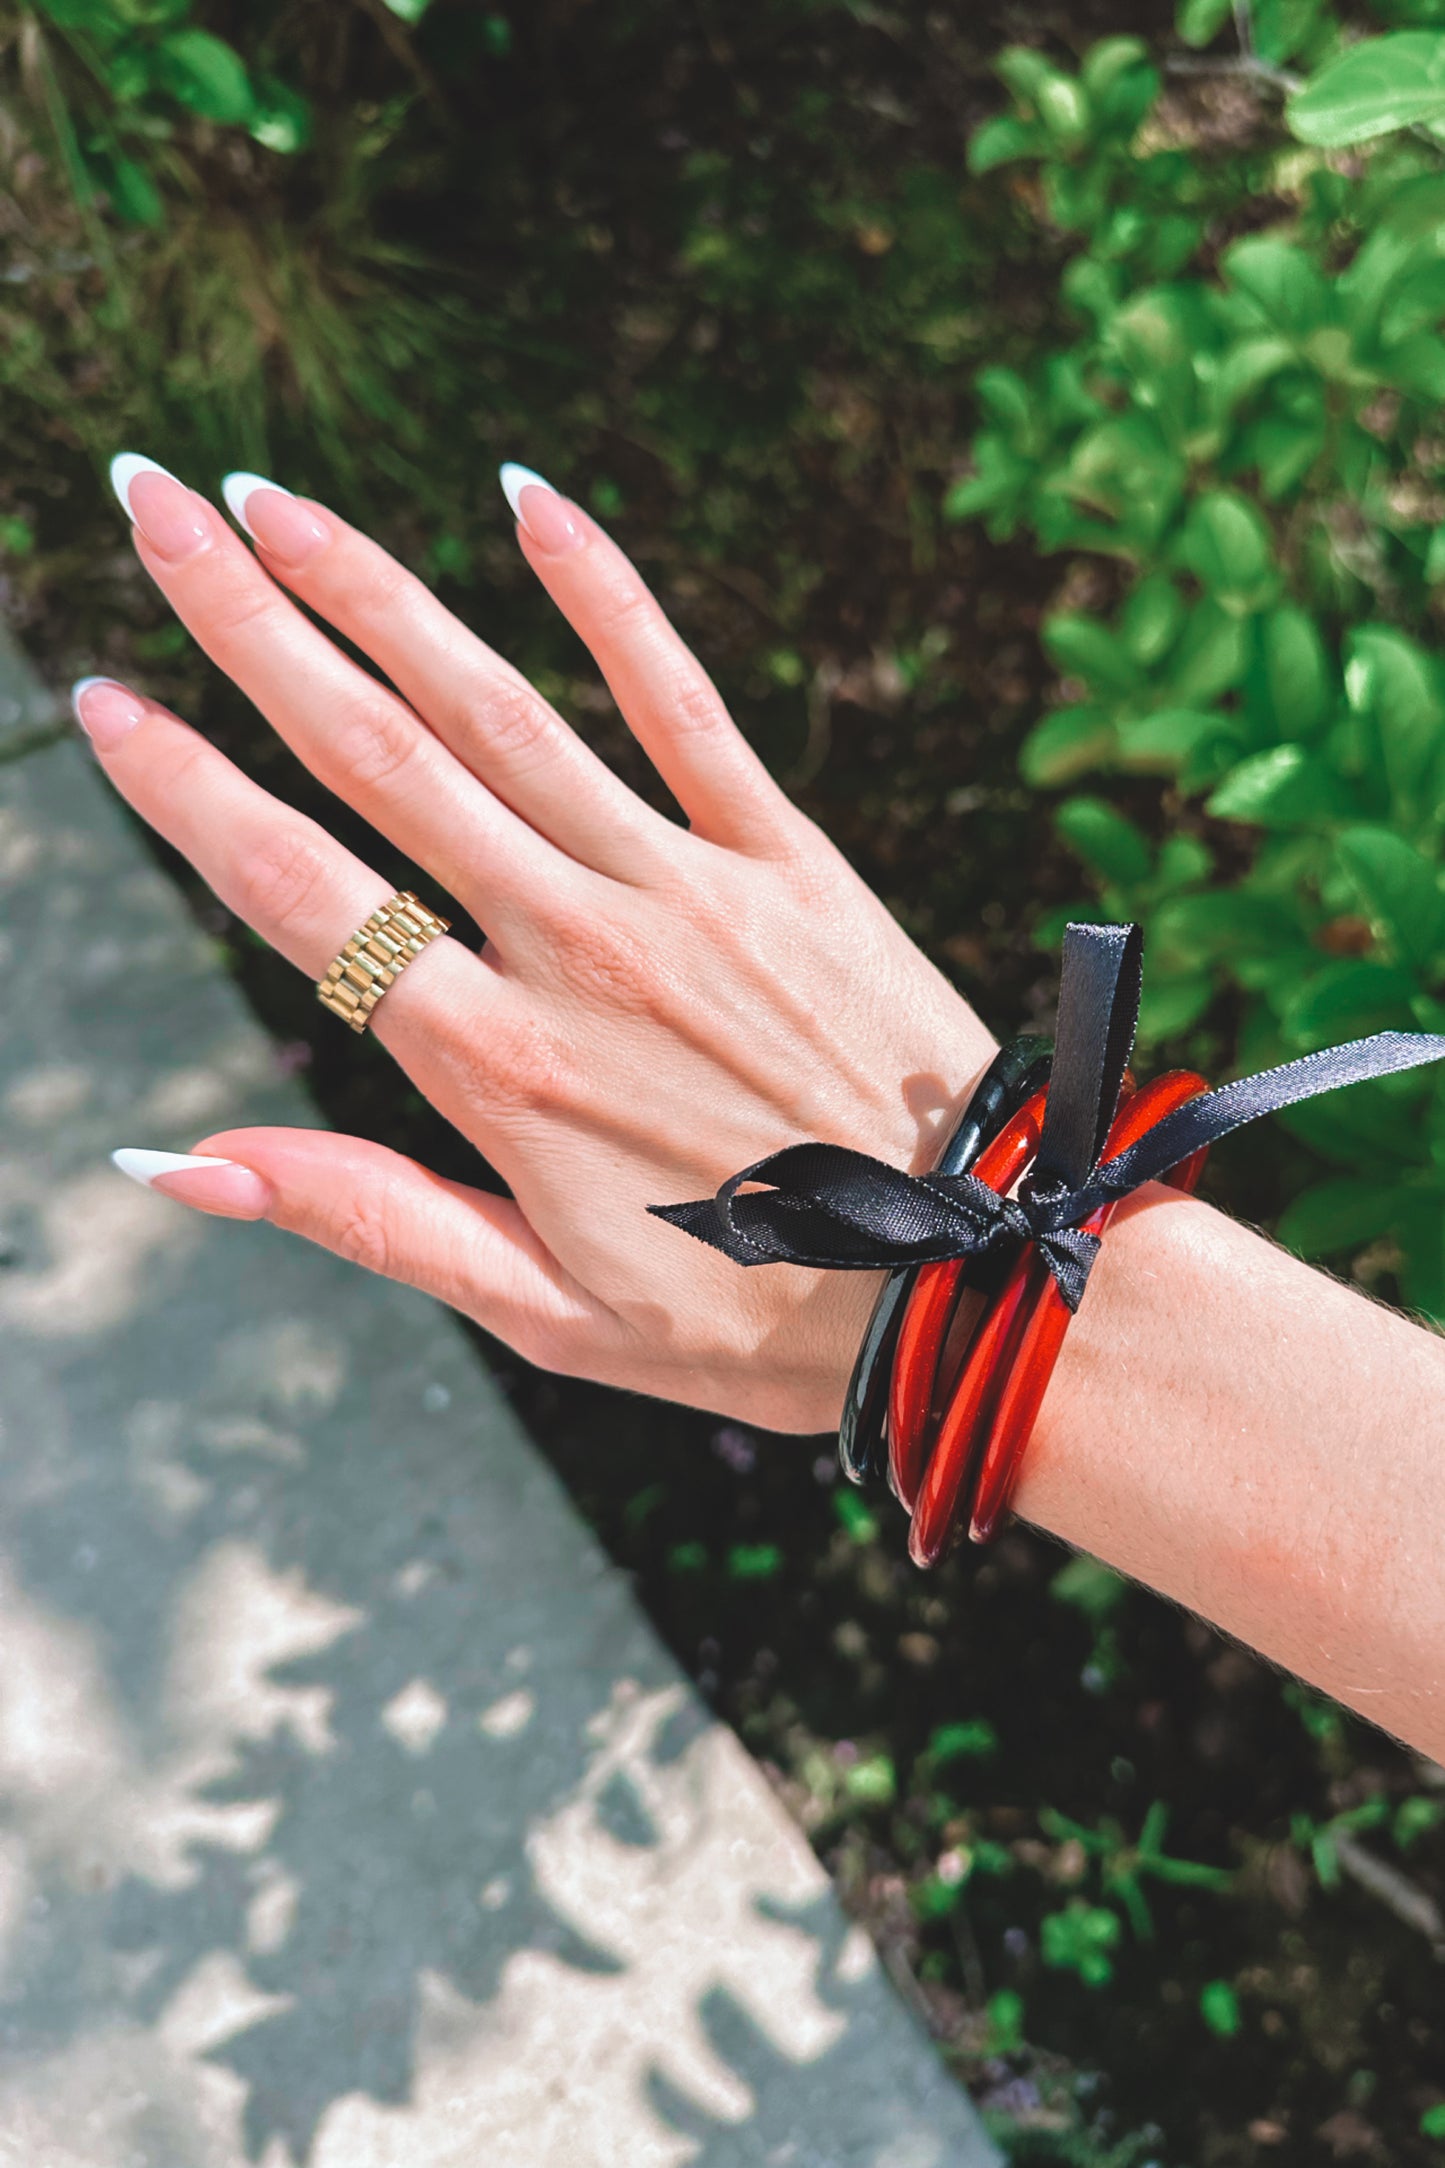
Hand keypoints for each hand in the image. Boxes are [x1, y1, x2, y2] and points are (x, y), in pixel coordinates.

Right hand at [83, 458, 994, 1432]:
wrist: (969, 1283)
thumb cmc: (745, 1314)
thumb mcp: (539, 1307)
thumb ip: (363, 1216)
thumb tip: (177, 1160)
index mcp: (498, 1067)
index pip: (301, 896)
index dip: (185, 791)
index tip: (99, 700)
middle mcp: (575, 950)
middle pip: (378, 757)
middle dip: (246, 621)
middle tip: (150, 500)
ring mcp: (685, 888)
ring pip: (501, 709)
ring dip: (378, 588)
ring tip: (274, 494)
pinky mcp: (787, 857)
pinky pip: (683, 699)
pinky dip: (605, 592)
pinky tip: (524, 492)